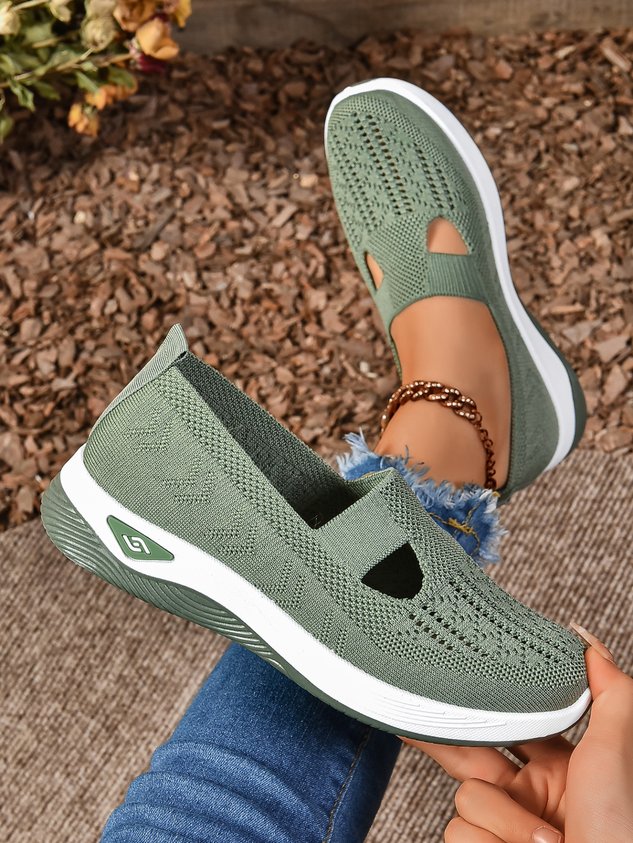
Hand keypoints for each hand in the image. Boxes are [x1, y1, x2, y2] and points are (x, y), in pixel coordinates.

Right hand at [402, 625, 632, 841]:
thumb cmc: (622, 828)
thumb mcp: (617, 752)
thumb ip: (608, 691)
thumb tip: (581, 637)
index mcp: (557, 766)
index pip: (509, 722)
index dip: (479, 703)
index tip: (448, 677)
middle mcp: (526, 793)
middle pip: (468, 750)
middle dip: (443, 734)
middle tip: (409, 709)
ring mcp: (503, 824)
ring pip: (465, 798)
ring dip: (503, 818)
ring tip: (546, 841)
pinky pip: (458, 831)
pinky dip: (489, 841)